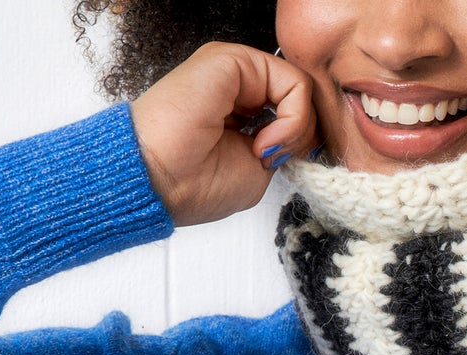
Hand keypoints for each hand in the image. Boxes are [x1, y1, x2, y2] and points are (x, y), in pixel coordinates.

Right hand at [130, 43, 318, 227]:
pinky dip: (291, 119)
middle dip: (302, 135)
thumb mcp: (258, 170)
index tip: (279, 165)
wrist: (161, 180)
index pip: (293, 112)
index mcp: (240, 110)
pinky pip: (293, 81)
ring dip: (296, 129)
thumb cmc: (197, 183)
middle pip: (300, 98)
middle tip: (274, 159)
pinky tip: (261, 141)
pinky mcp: (232, 60)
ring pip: (299, 88)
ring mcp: (234, 70)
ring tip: (263, 151)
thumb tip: (304, 136)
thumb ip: (283, 146)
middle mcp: (237, 86)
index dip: (300, 141)